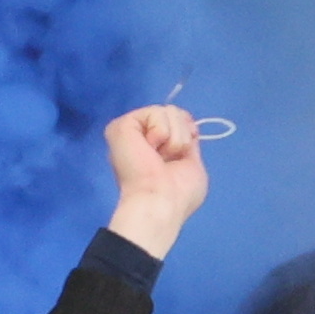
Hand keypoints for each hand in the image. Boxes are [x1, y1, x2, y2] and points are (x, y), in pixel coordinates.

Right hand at [101, 104, 211, 258]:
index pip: (177, 120)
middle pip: (174, 112)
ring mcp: (130, 130)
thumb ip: (189, 144)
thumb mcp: (193, 165)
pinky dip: (161, 132)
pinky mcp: (121, 125)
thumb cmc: (178, 194)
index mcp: (155, 147)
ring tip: (160, 158)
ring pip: (168, 111)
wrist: (160, 202)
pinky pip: (155, 113)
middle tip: (170, 159)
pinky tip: (150, 150)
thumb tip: (189, 125)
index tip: (186, 151)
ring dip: (174, 138)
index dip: (187, 130)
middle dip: (182, 136)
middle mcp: (141, 137)